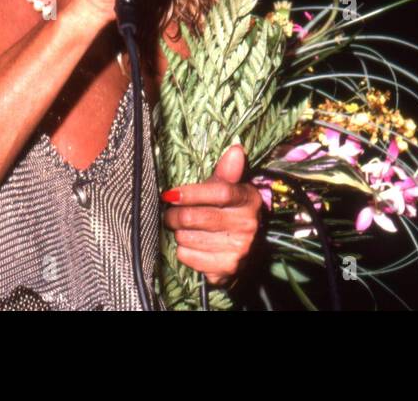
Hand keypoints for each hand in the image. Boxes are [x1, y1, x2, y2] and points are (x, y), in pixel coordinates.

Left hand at [161, 143, 263, 288]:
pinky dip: (182, 250)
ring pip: (188, 237)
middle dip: (175, 215)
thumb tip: (235, 149)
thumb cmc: (229, 212)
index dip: (191, 193)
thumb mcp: (230, 190)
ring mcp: (239, 249)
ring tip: (182, 229)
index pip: (219, 192)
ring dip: (178, 233)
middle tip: (168, 213)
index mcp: (249, 199)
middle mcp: (248, 225)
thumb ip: (226, 172)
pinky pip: (188, 256)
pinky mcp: (227, 268)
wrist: (243, 249)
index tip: (170, 194)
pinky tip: (190, 245)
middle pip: (197, 217)